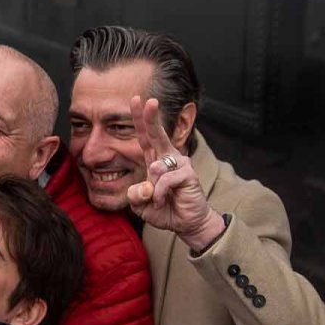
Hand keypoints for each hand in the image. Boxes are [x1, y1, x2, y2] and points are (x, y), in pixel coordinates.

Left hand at [125, 96, 224, 250]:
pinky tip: (165, 200)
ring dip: (152, 189)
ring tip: (159, 200)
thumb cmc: (164, 210)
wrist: (185, 224)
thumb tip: (146, 184)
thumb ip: (135, 194)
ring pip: (156, 167)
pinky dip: (160, 194)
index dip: (140, 119)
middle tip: (150, 101)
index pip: (145, 137)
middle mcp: (168, 159)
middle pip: (157, 135)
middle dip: (151, 118)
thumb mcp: (140, 204)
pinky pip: (165, 180)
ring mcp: (180, 164)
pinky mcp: (188, 174)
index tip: (136, 100)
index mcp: (155, 161)